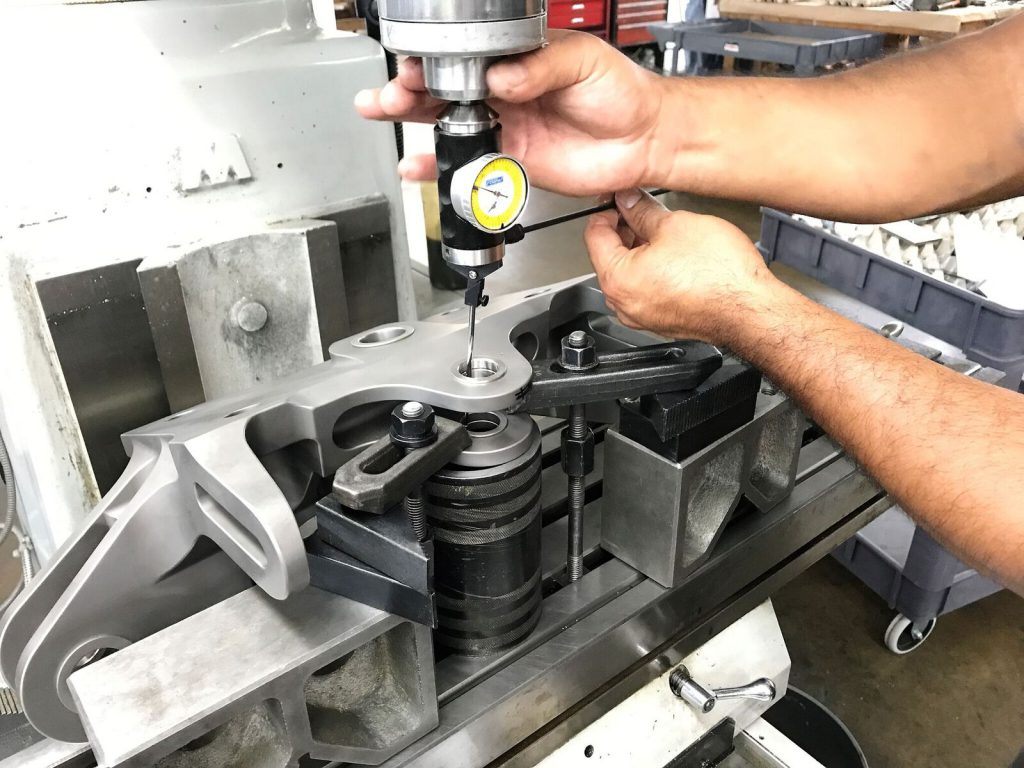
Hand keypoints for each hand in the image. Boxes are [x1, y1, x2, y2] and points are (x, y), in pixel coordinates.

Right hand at [354, 31, 669, 195]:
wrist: (645, 138)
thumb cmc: (622, 91)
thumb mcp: (583, 61)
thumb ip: (540, 67)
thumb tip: (502, 77)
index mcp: (518, 61)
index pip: (466, 57)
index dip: (436, 61)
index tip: (418, 66)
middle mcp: (507, 93)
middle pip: (445, 90)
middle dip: (410, 90)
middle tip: (388, 95)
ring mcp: (508, 128)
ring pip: (450, 125)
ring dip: (415, 123)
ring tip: (384, 116)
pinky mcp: (515, 163)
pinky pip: (472, 165)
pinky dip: (444, 167)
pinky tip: (418, 167)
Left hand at [584, 190, 780, 344]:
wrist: (751, 309)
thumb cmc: (720, 276)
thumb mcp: (676, 224)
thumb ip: (643, 210)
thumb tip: (629, 201)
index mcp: (617, 278)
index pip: (594, 234)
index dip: (607, 208)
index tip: (619, 197)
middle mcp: (624, 303)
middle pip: (609, 256)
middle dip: (625, 228)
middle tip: (644, 208)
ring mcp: (642, 316)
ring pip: (630, 273)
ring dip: (641, 249)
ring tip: (666, 230)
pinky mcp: (661, 321)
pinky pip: (647, 289)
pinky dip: (654, 270)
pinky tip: (676, 255)